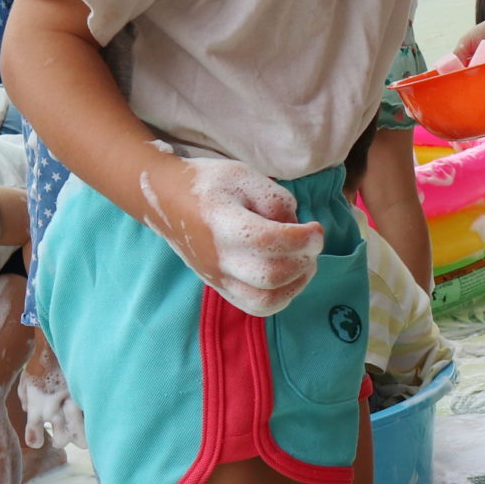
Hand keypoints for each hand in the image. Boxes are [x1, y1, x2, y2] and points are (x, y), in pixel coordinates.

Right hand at [135, 153, 323, 315]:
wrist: (169, 200)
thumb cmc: (209, 184)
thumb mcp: (245, 176)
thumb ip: (276, 200)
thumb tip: (298, 228)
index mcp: (222, 223)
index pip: (267, 241)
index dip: (301, 238)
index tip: (315, 227)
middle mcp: (218, 257)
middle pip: (270, 275)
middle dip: (304, 261)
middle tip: (311, 243)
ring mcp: (217, 278)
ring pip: (264, 301)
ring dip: (296, 284)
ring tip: (305, 261)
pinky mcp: (221, 288)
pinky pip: (256, 307)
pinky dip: (282, 296)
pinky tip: (290, 276)